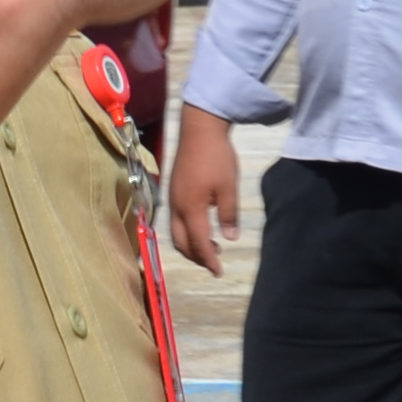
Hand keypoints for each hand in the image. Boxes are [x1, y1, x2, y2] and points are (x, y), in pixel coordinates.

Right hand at [168, 106, 242, 276]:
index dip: (208, 260)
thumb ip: (228, 215)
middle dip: (196, 257)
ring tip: (210, 247)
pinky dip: (187, 232)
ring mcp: (172, 199)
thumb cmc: (217, 157)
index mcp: (191, 208)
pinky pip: (176, 221)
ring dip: (191, 245)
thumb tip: (229, 238)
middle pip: (181, 243)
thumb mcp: (228, 187)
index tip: (219, 272)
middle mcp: (176, 208)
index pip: (198, 243)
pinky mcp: (172, 191)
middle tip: (214, 263)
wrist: (199, 129)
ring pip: (176, 233)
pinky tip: (201, 227)